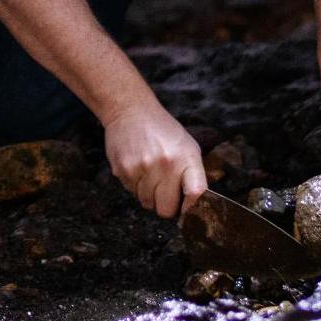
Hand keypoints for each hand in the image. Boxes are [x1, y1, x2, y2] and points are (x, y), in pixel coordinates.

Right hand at [103, 100, 207, 219]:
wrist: (131, 110)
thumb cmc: (162, 130)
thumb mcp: (187, 147)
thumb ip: (192, 175)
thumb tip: (191, 205)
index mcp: (186, 158)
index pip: (196, 194)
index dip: (191, 209)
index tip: (186, 210)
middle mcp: (165, 164)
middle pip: (166, 209)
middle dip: (166, 205)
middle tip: (164, 192)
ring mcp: (143, 168)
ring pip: (147, 203)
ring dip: (148, 195)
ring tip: (149, 174)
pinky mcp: (124, 170)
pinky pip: (132, 193)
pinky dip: (135, 186)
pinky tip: (137, 168)